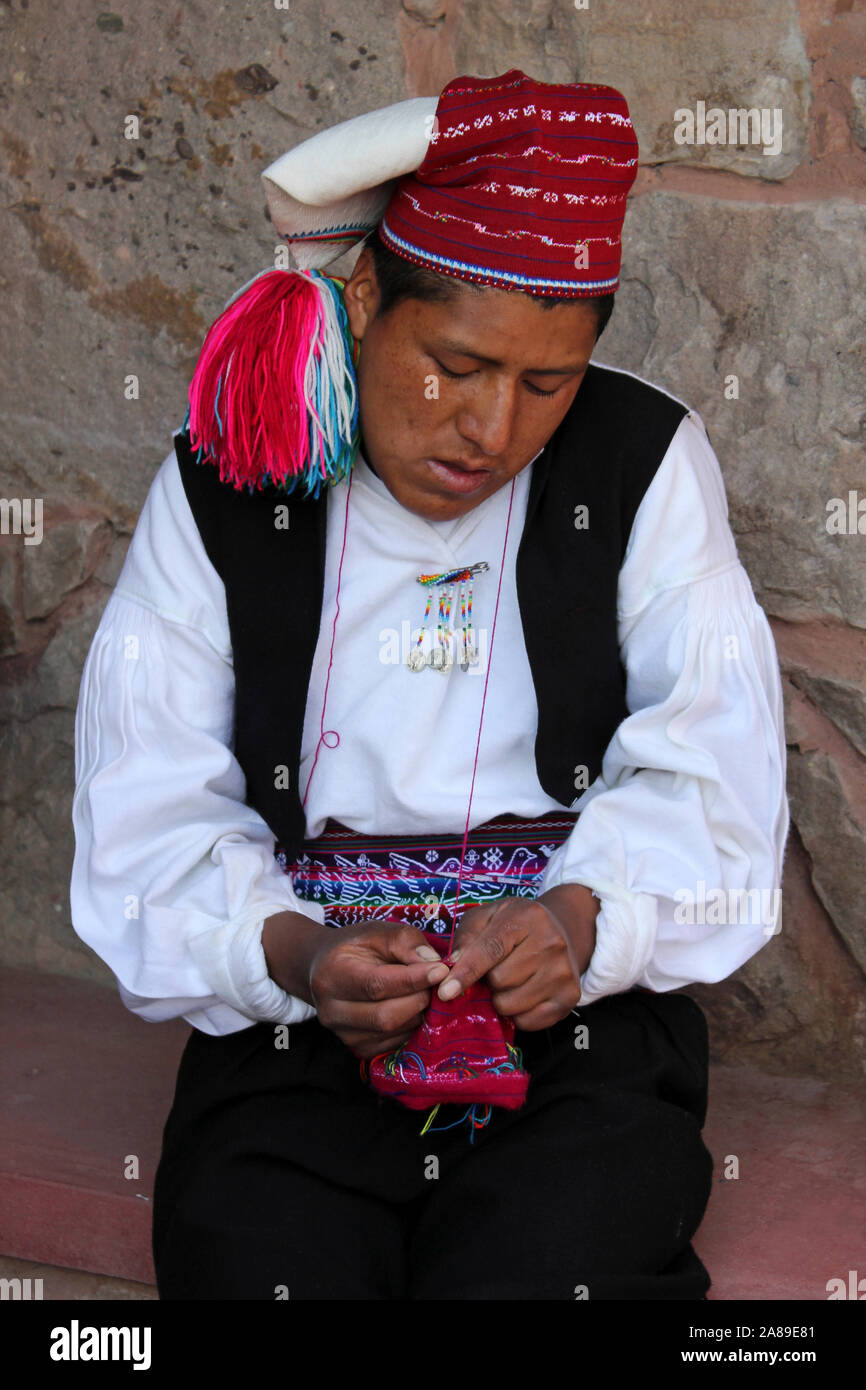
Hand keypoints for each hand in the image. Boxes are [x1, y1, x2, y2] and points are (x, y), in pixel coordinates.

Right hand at [262, 911, 448, 1058]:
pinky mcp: (358, 1049)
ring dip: (418, 1014)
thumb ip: (406, 942)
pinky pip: (393, 1044)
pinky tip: (413, 1008)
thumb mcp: (378, 932)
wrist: (327, 969)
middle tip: (437, 983)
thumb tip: (434, 963)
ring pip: (391, 1032)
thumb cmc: (357, 947)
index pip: (376, 984)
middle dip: (419, 999)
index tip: (442, 971)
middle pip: (385, 1016)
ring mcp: (343, 1034)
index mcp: (333, 974)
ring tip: (425, 992)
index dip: (413, 980)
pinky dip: (411, 1027)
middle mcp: (331, 1009)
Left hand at [434, 884, 599, 1030]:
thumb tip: (452, 968)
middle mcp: (552, 943)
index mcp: (527, 916)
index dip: (466, 973)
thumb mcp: (486, 918)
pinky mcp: (570, 997)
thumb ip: (465, 938)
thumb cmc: (513, 925)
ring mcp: (564, 971)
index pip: (491, 949)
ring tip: (510, 981)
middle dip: (487, 980)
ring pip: (511, 1004)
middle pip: (499, 980)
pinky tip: (523, 994)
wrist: (559, 931)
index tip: (445, 992)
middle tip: (494, 970)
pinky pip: (527, 1021)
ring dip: (500, 998)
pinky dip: (517, 1014)